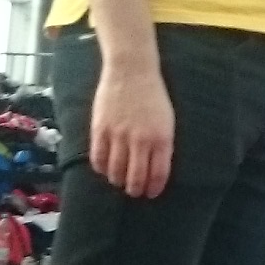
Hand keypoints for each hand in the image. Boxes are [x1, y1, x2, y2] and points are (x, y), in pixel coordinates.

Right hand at [89, 52, 175, 199]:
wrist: (132, 71)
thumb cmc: (152, 95)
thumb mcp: (167, 121)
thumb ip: (162, 145)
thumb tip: (155, 169)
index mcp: (161, 138)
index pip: (158, 173)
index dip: (153, 188)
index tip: (150, 193)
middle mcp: (140, 140)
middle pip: (135, 178)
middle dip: (134, 190)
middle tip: (133, 191)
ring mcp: (119, 135)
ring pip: (115, 171)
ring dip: (117, 180)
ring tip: (119, 180)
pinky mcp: (100, 129)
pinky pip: (98, 158)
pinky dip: (101, 168)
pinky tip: (104, 168)